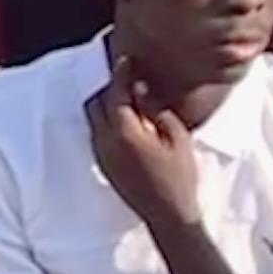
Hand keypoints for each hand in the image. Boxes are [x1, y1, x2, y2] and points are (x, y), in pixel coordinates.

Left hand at [83, 55, 207, 226]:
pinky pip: (97, 133)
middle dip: (109, 87)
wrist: (168, 214)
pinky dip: (106, 120)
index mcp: (125, 133)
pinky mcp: (104, 164)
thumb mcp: (177, 137)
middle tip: (127, 77)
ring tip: (126, 96)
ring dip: (106, 104)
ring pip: (93, 118)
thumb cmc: (179, 175)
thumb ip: (156, 109)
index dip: (121, 74)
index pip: (115, 93)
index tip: (127, 59)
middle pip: (96, 103)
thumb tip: (140, 88)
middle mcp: (106, 142)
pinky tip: (126, 120)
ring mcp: (102, 155)